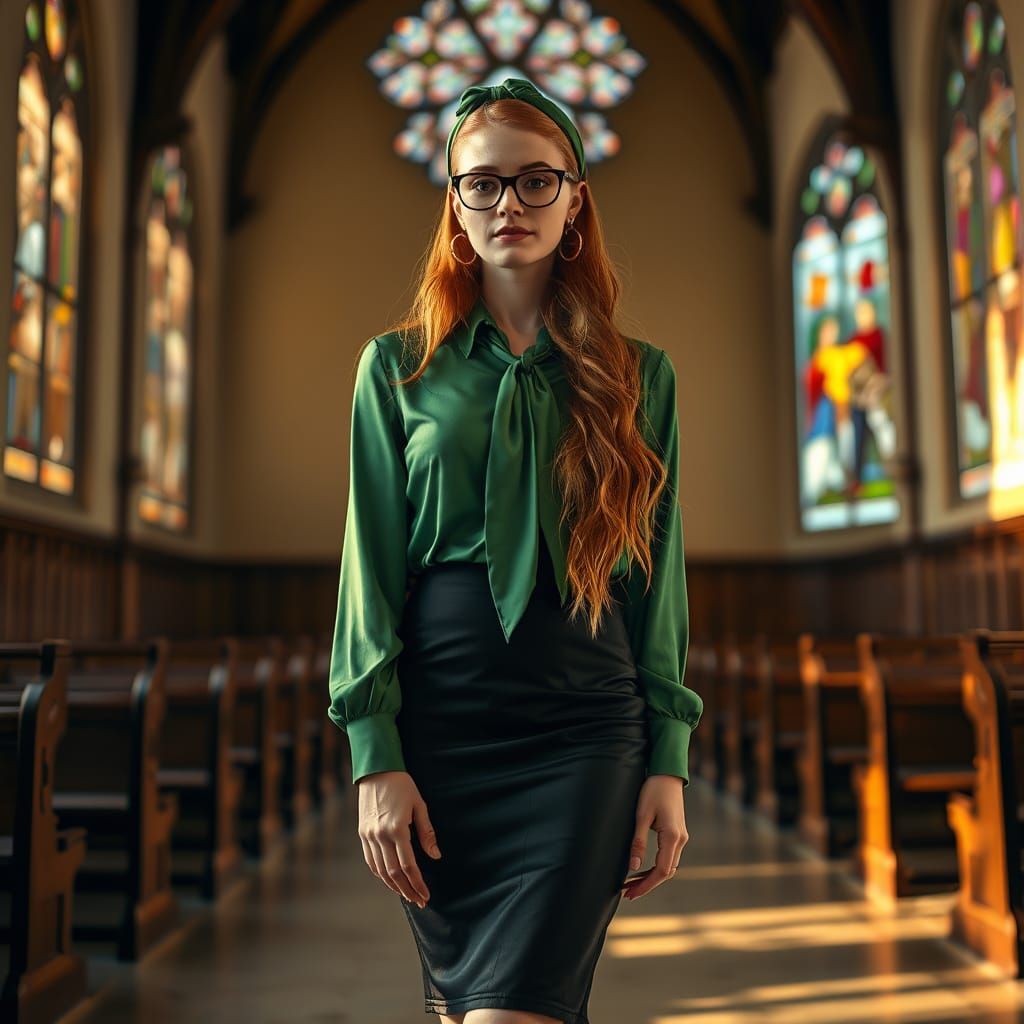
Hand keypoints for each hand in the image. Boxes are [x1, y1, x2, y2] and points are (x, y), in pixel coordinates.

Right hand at [356, 770, 441, 907]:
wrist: (377, 770)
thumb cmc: (402, 785)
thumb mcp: (419, 805)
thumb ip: (426, 832)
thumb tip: (435, 855)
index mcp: (397, 829)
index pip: (409, 866)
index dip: (418, 883)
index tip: (426, 895)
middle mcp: (380, 835)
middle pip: (394, 873)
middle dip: (407, 890)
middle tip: (419, 900)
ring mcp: (368, 835)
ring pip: (380, 870)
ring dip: (393, 886)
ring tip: (406, 894)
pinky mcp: (362, 833)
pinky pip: (370, 860)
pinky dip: (380, 874)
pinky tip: (390, 879)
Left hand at [621, 774, 687, 900]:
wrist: (667, 774)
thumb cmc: (653, 791)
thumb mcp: (641, 815)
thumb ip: (638, 842)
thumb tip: (633, 867)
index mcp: (672, 837)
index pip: (661, 871)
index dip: (646, 885)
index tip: (630, 893)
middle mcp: (680, 840)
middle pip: (665, 872)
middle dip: (647, 884)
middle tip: (627, 893)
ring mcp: (680, 837)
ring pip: (668, 866)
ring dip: (650, 877)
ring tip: (630, 884)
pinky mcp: (677, 833)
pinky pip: (668, 857)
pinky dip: (655, 867)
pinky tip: (641, 869)